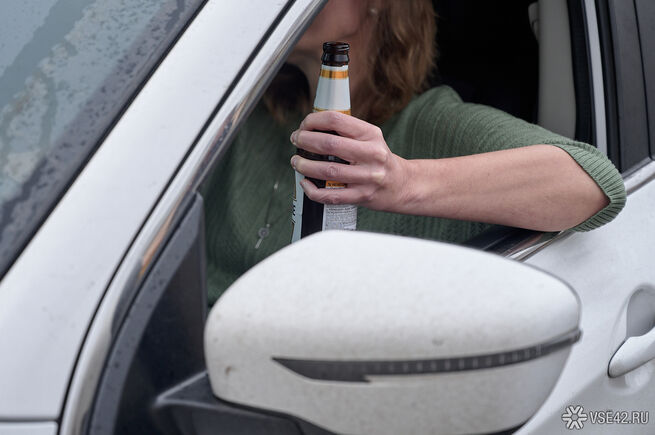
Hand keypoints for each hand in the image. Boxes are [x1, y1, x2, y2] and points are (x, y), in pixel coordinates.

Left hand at [289, 111, 410, 211]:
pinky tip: (305, 183)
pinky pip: (331, 195)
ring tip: (296, 162)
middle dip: (305, 141)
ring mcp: (367, 177)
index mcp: (371, 134)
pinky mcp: (362, 196)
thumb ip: (346, 132)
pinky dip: (313, 190)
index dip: (314, 121)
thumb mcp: (370, 138)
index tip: (304, 126)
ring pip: (328, 170)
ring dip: (305, 165)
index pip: (336, 120)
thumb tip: (311, 127)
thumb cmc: (378, 159)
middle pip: (329, 144)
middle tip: (296, 141)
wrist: (401, 184)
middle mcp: (372, 154)